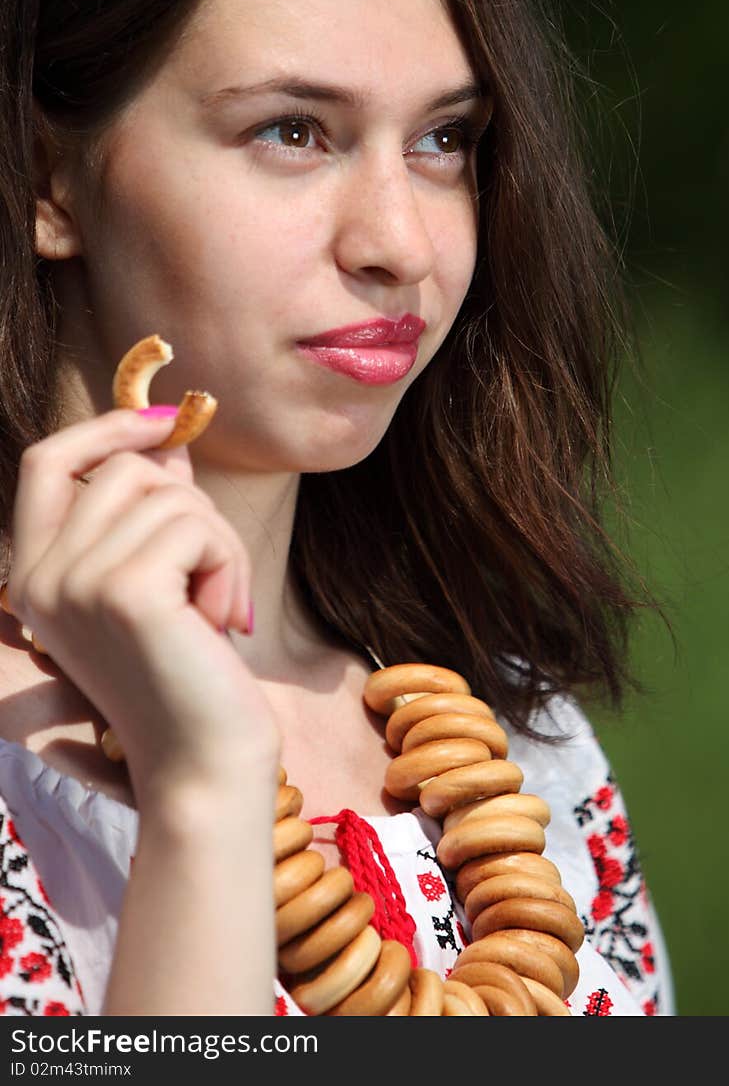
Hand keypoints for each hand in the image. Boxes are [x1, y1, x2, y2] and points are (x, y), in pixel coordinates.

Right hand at [6, 408, 279, 805]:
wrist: (204, 766)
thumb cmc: (189, 674)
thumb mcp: (158, 579)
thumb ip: (151, 508)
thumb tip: (166, 438)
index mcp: (33, 576)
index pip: (45, 462)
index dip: (104, 428)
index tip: (163, 425)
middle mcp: (39, 578)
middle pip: (125, 468)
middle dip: (191, 505)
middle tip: (211, 576)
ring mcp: (75, 584)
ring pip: (171, 493)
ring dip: (219, 543)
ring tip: (215, 609)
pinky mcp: (125, 592)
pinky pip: (198, 526)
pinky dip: (230, 564)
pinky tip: (224, 620)